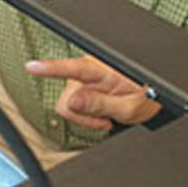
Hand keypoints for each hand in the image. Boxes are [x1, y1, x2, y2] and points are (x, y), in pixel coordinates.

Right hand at [25, 56, 160, 130]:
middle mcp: (92, 68)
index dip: (49, 68)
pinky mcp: (86, 84)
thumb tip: (73, 102)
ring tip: (107, 115)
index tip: (32, 66)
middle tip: (104, 120)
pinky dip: (88, 112)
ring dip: (86, 115)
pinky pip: (74, 103)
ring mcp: (87, 77)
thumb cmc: (149, 96)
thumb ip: (99, 104)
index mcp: (103, 68)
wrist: (155, 96)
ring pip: (68, 103)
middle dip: (82, 115)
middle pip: (66, 98)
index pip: (72, 68)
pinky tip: (103, 112)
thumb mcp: (128, 106)